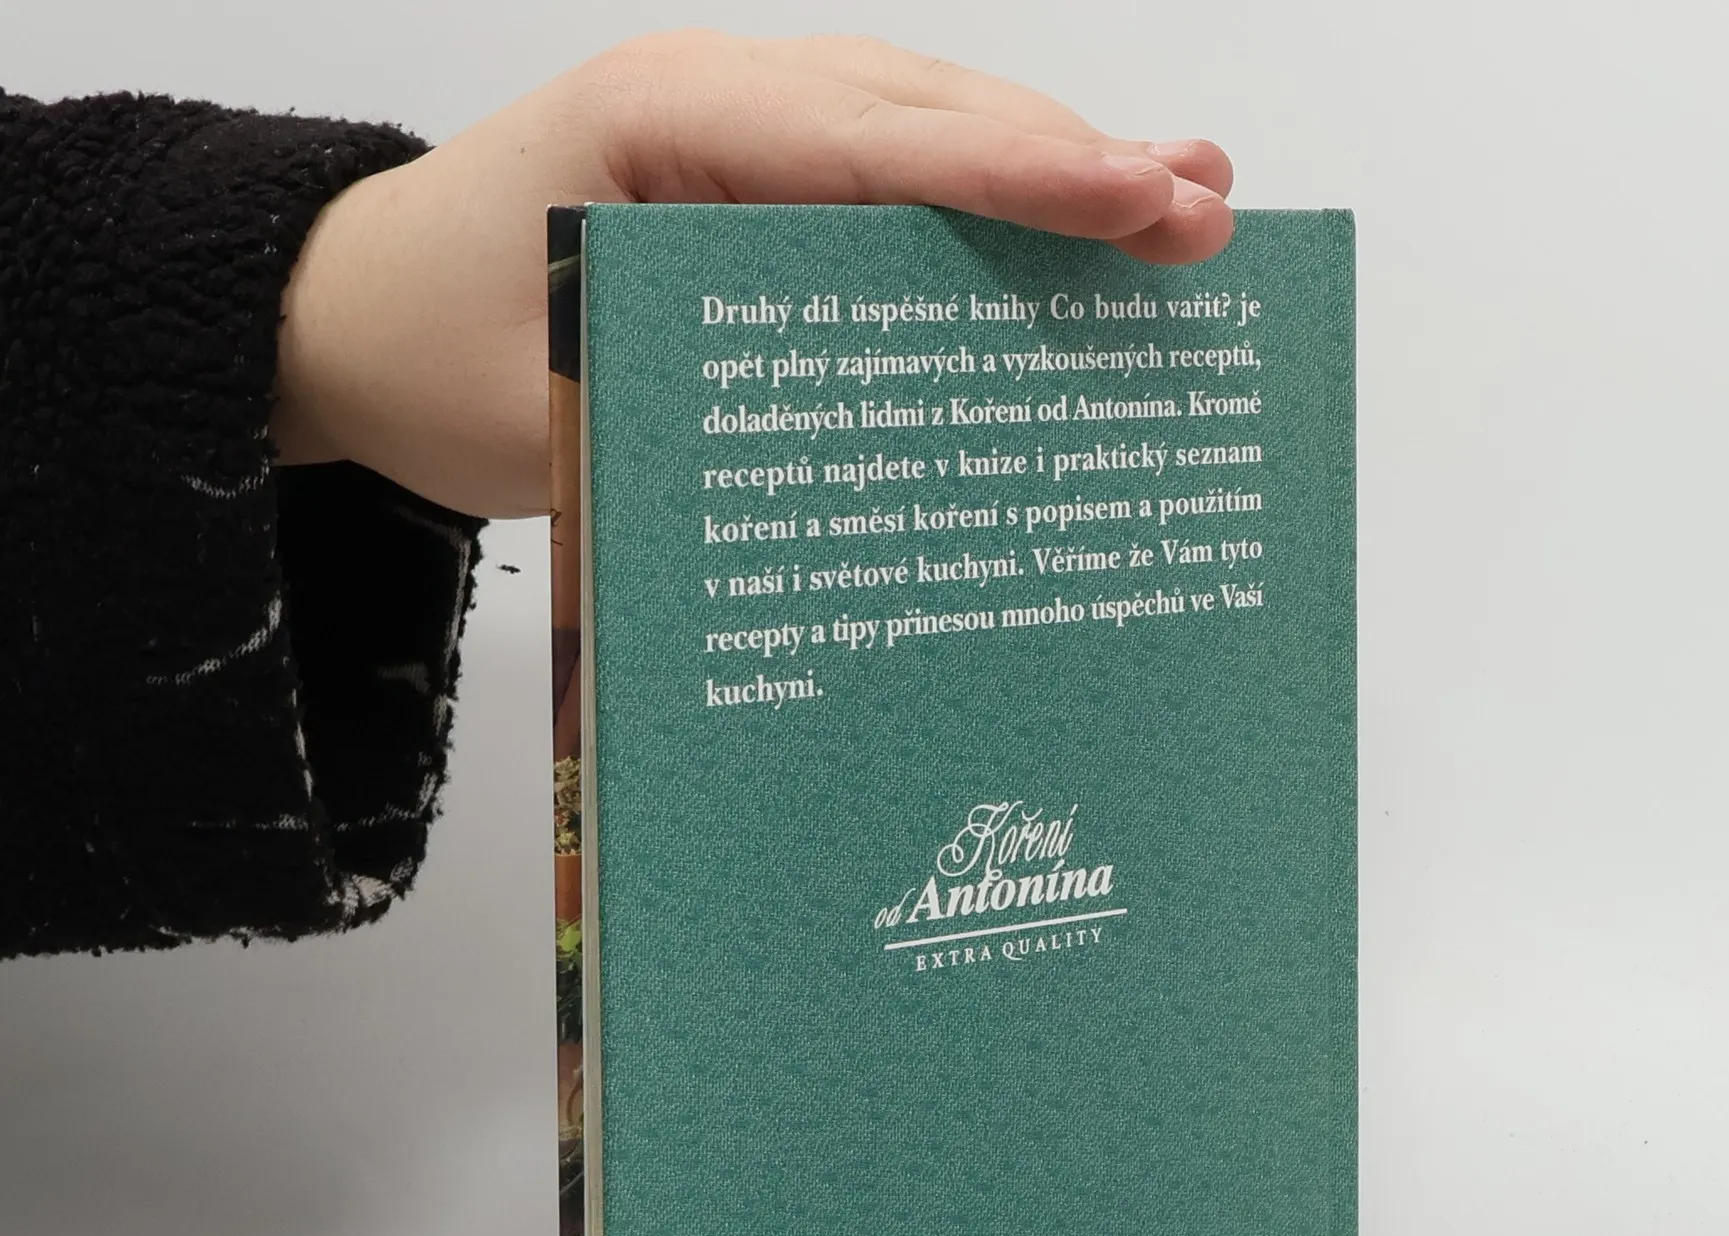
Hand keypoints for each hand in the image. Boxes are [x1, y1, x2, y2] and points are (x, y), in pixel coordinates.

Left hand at [272, 31, 1234, 518]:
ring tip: (1183, 203)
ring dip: (1050, 174)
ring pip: (925, 135)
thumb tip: (872, 457)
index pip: (874, 142)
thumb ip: (700, 405)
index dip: (1018, 173)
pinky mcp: (752, 184)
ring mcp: (740, 132)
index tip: (1140, 199)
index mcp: (662, 126)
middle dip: (1073, 166)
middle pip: (927, 118)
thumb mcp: (551, 404)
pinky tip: (1073, 224)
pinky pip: (888, 182)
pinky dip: (985, 207)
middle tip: (1208, 216)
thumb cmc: (422, 353)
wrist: (338, 319)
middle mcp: (717, 102)